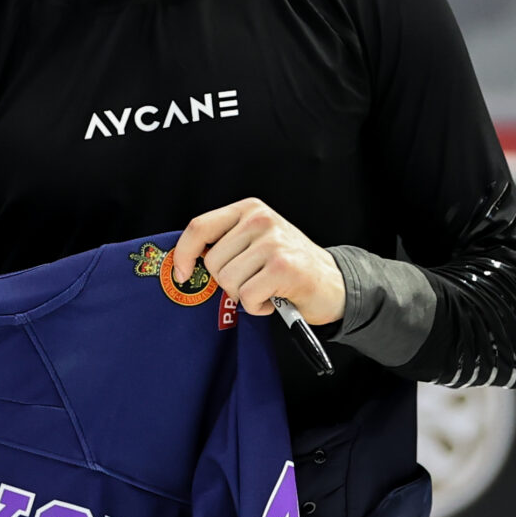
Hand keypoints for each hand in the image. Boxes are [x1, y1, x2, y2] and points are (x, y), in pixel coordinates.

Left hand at [169, 199, 346, 325]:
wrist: (333, 283)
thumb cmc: (288, 265)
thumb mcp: (255, 241)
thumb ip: (225, 243)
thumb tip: (182, 262)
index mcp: (249, 209)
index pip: (199, 227)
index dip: (183, 254)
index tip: (182, 274)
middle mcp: (261, 219)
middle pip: (213, 262)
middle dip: (228, 282)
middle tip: (253, 281)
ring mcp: (274, 242)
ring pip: (228, 281)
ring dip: (244, 295)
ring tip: (265, 288)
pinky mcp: (284, 267)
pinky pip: (247, 296)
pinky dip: (257, 306)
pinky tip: (274, 299)